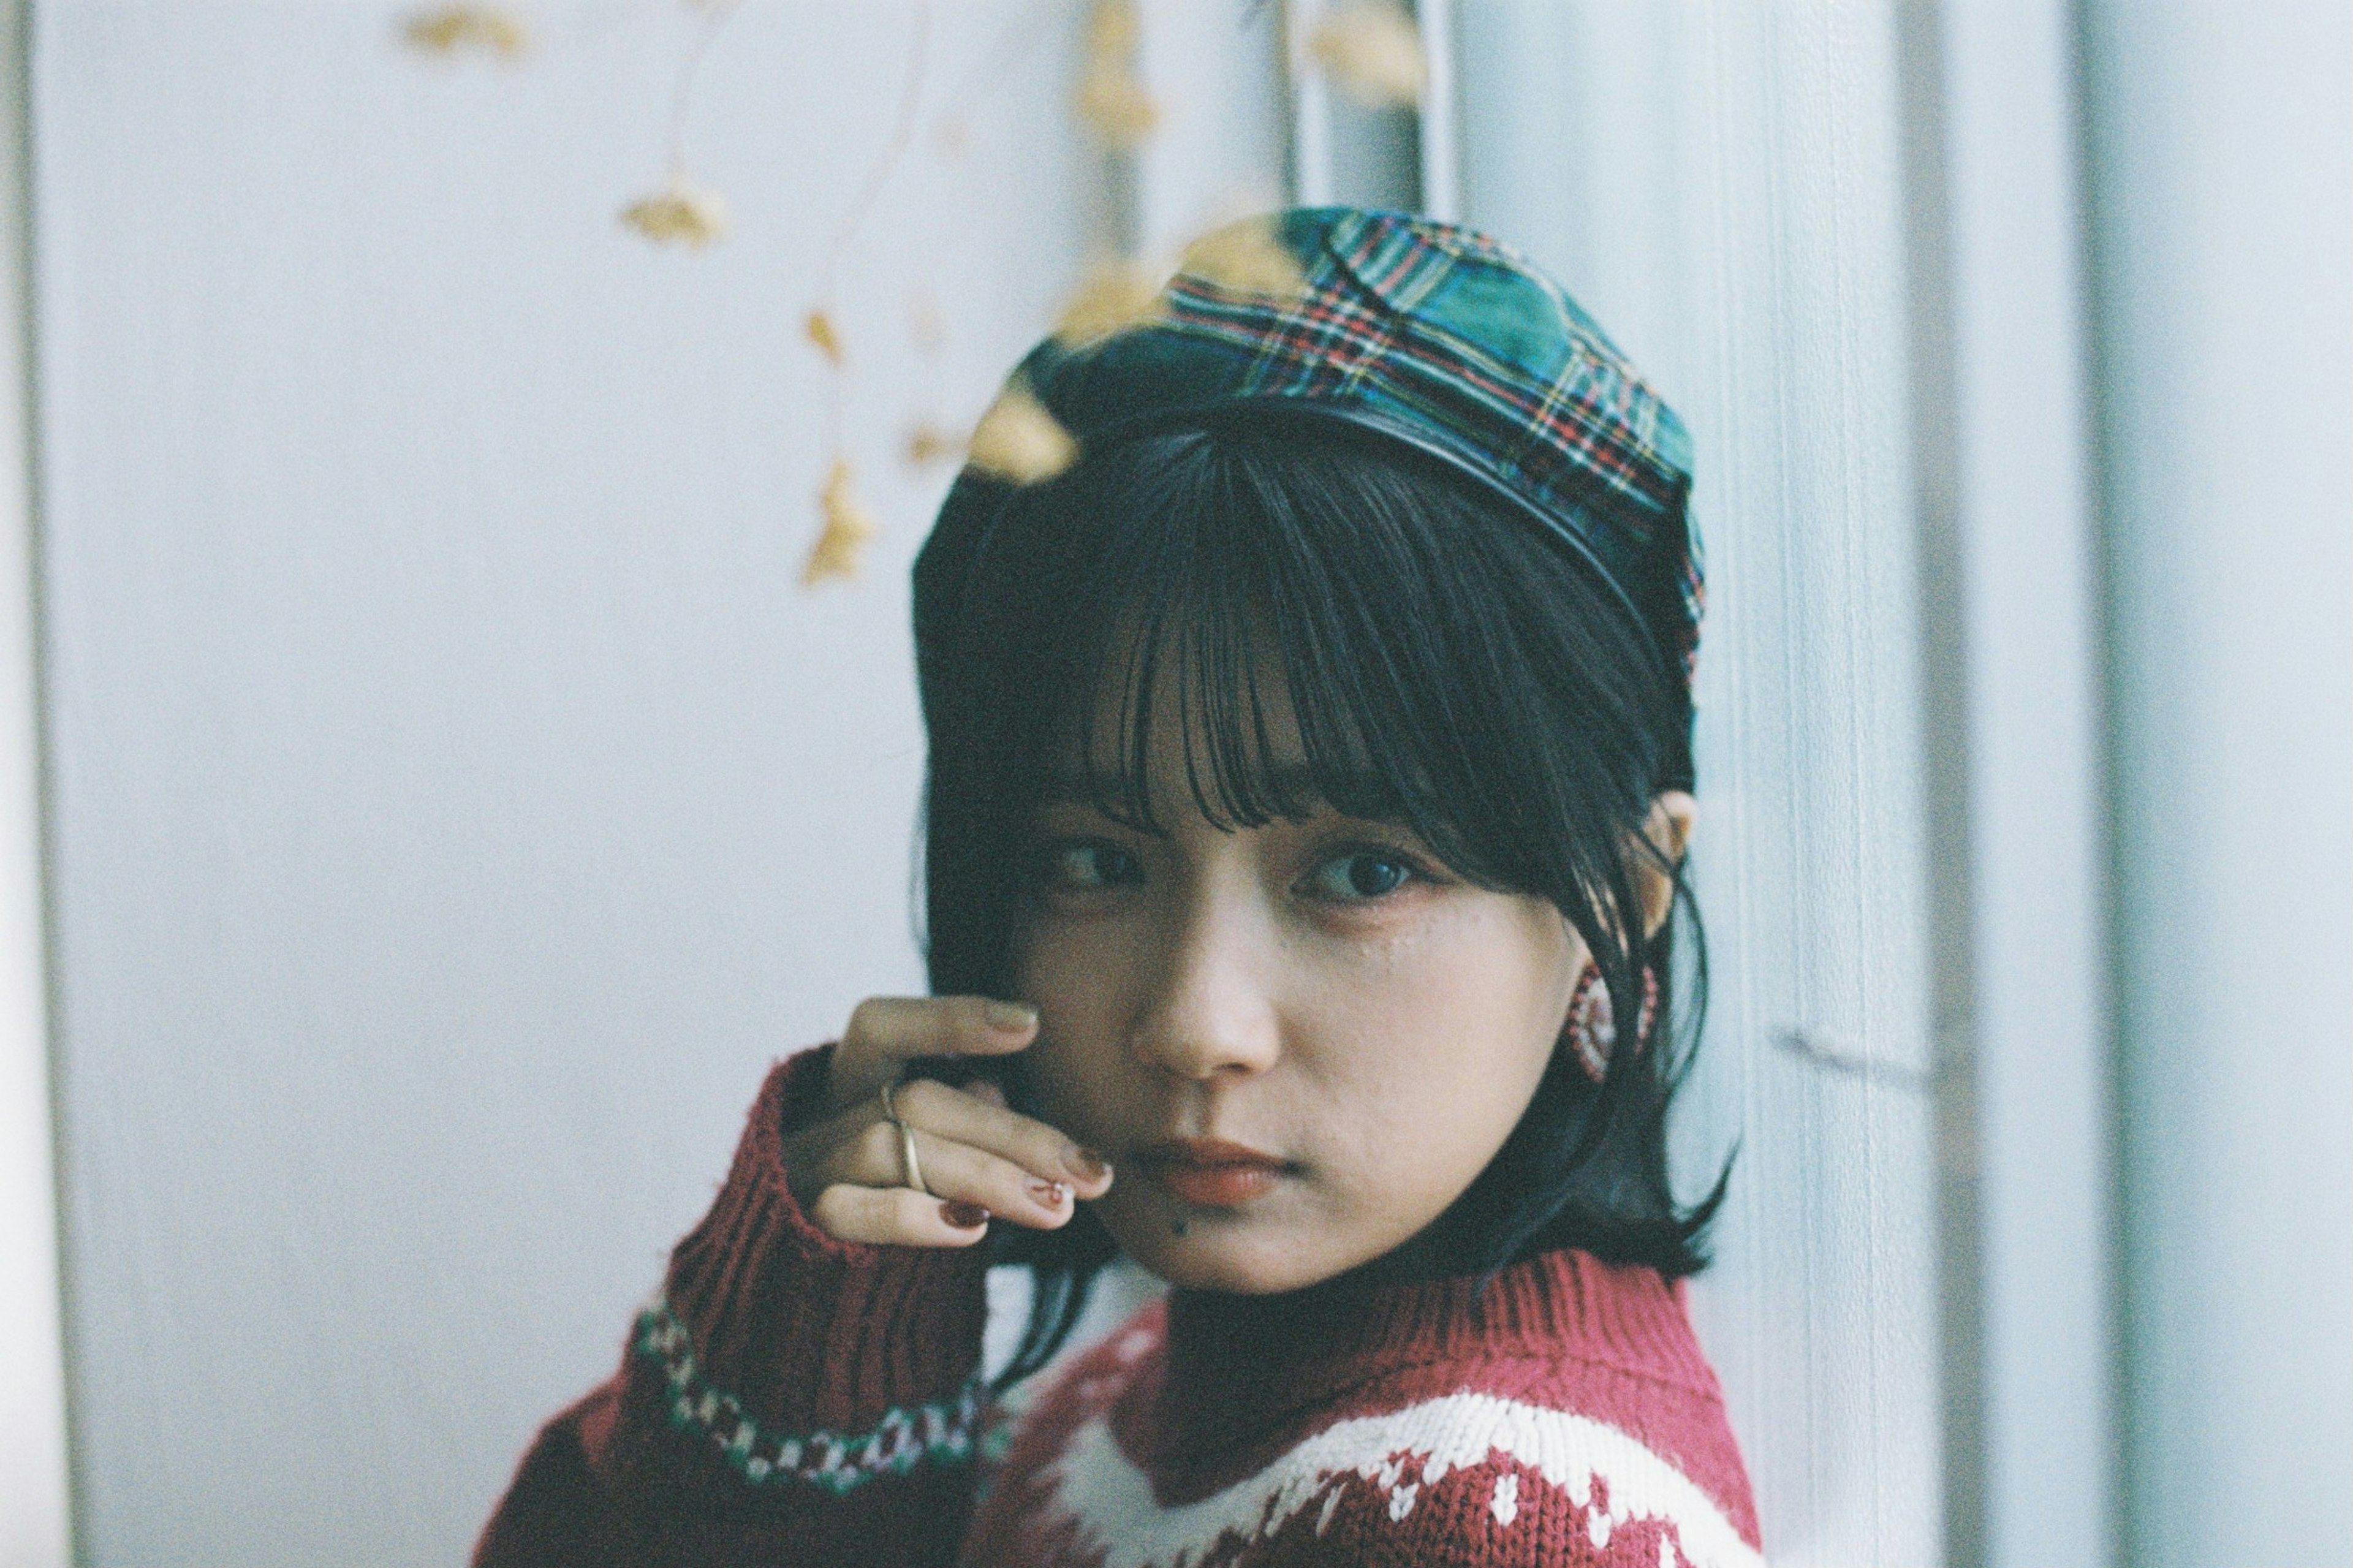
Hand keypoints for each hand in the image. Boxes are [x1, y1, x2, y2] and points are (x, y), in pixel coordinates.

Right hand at [781, 996, 1113, 1247]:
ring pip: (893, 1151)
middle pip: (919, 1102)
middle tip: (1090, 1172)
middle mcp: (821, 1113)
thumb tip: (991, 1090)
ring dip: (983, 1178)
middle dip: (1014, 1135)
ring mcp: (805, 1167)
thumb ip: (955, 1114)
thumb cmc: (876, 1197)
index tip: (1030, 1024)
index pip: (883, 1025)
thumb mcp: (917, 1145)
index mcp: (851, 1080)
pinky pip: (849, 1211)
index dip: (952, 1019)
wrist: (781, 1276)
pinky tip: (971, 1229)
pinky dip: (912, 1216)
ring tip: (1053, 1208)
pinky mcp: (798, 1226)